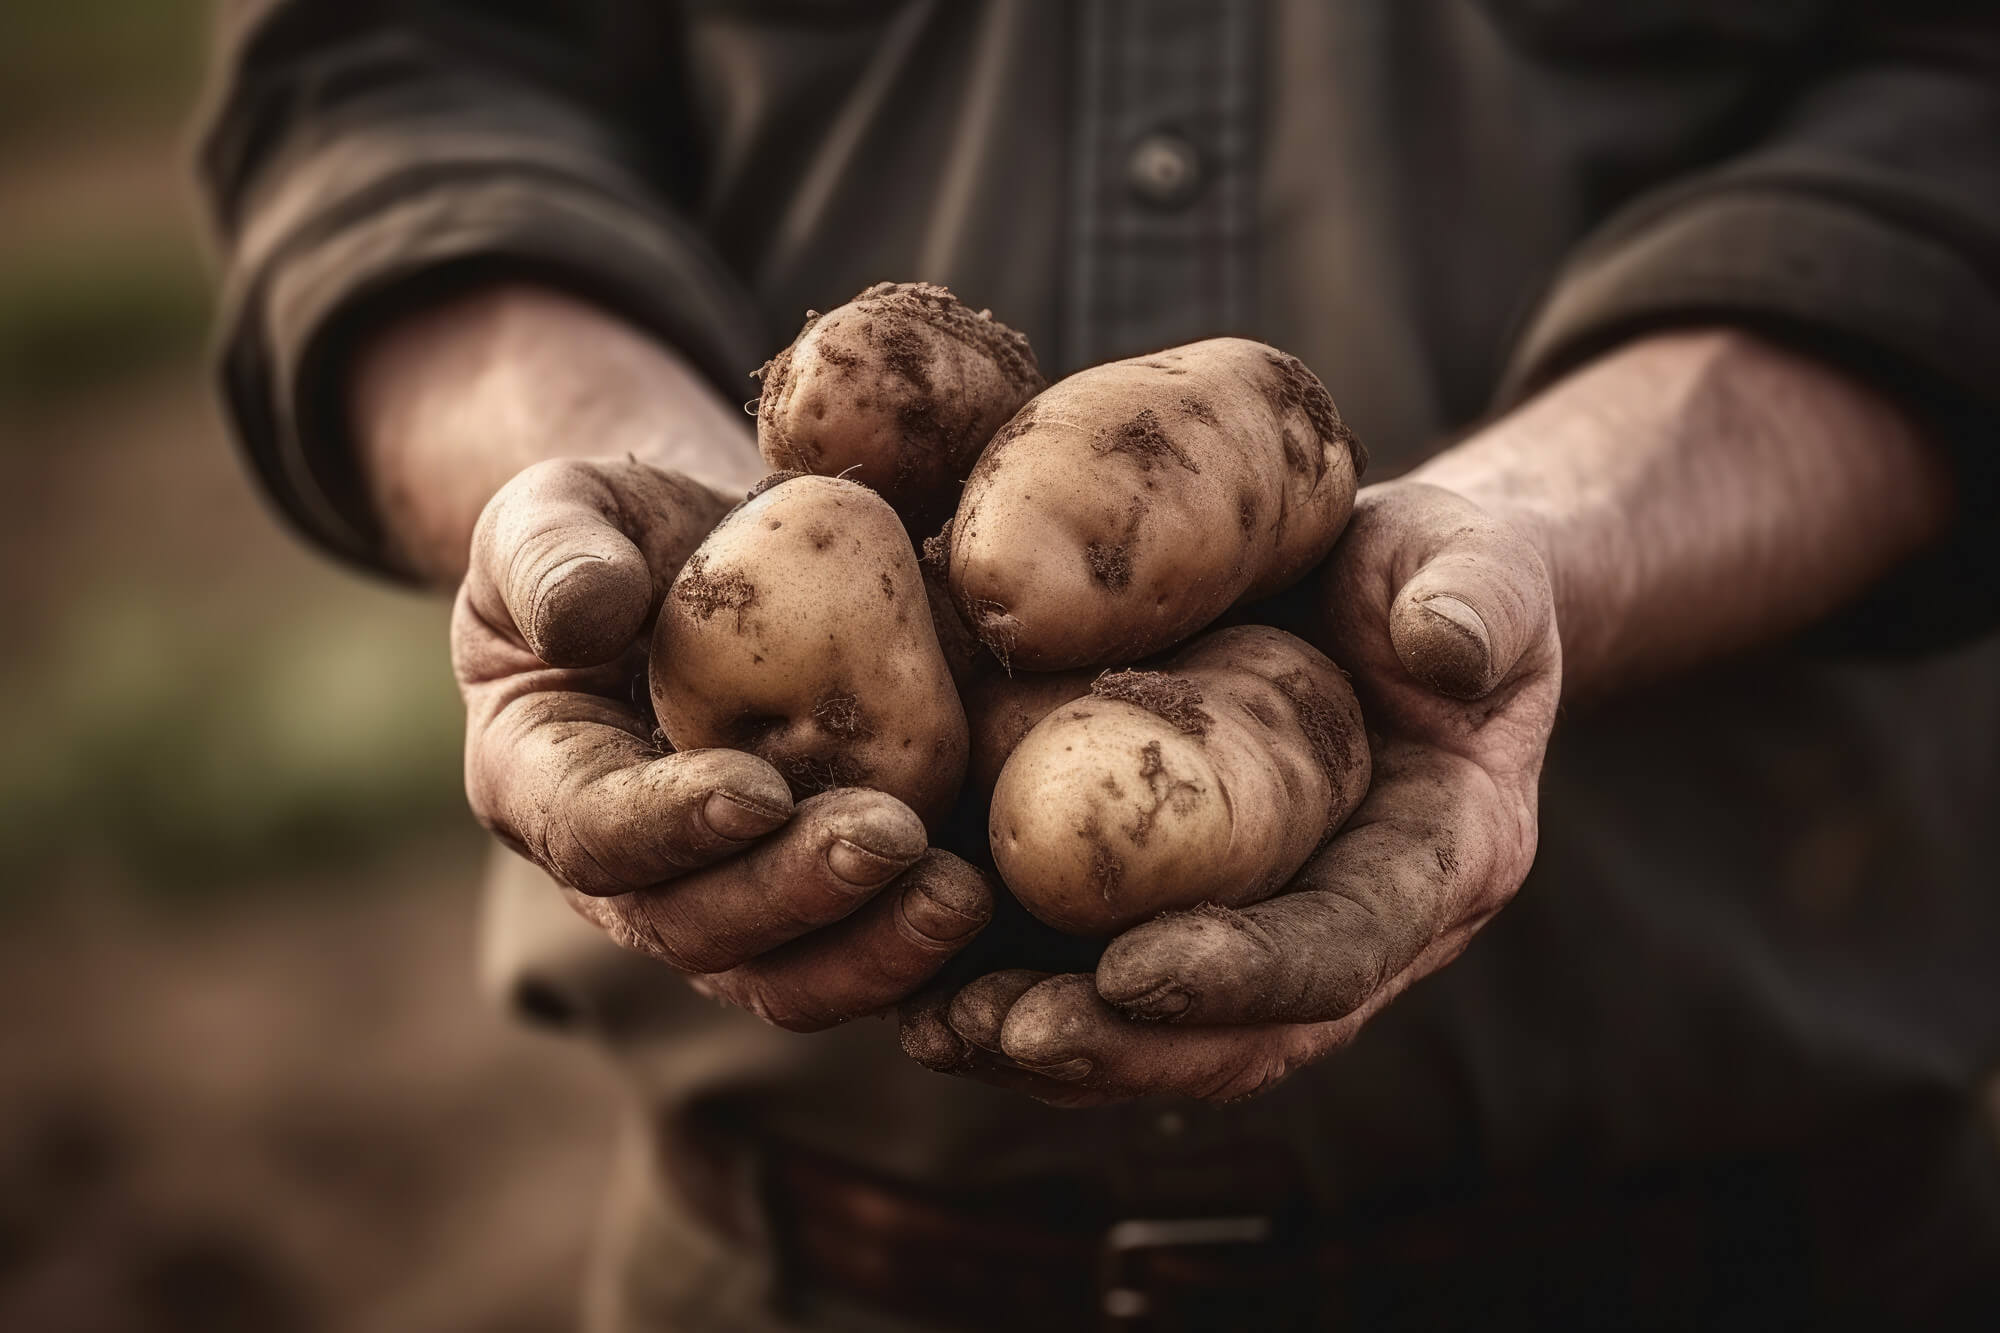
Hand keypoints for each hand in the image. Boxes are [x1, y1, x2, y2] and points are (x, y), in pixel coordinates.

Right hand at [451, 456, 994, 1031]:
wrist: (711, 559)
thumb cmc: (617, 532)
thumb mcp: (554, 511)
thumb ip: (548, 555)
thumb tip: (581, 617)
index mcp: (540, 783)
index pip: (591, 832)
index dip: (669, 825)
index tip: (756, 789)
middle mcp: (628, 873)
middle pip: (697, 927)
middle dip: (793, 892)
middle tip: (887, 839)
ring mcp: (726, 900)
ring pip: (786, 973)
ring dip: (872, 949)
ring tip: (957, 897)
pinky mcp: (819, 904)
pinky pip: (863, 958)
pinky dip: (923, 953)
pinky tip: (995, 907)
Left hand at [901, 481, 1558, 1102]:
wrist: (1381, 594)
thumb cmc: (1428, 570)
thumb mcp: (1474, 560)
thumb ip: (1476, 595)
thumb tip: (1443, 647)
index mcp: (1438, 862)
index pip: (1342, 951)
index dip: (1243, 975)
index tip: (1130, 969)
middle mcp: (1352, 928)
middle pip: (1240, 1036)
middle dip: (1121, 1045)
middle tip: (1003, 1029)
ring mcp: (1264, 932)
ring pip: (1161, 1035)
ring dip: (1049, 1047)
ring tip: (935, 1027)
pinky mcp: (1184, 911)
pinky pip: (1100, 981)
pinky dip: (1013, 990)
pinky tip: (917, 981)